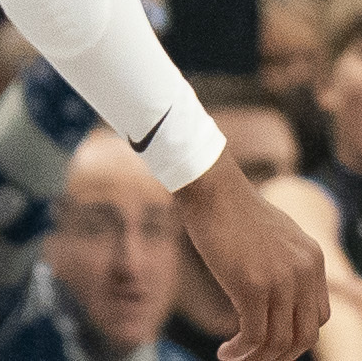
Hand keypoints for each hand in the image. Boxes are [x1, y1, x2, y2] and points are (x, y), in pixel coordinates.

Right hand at [178, 152, 328, 360]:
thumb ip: (281, 259)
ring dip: (257, 358)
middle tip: (255, 358)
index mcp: (312, 258)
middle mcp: (304, 272)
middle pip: (304, 335)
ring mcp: (280, 281)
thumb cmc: (229, 204)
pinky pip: (254, 335)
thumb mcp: (272, 232)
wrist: (211, 186)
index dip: (295, 335)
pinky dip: (241, 351)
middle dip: (280, 354)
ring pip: (279, 341)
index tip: (269, 339)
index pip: (317, 315)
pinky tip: (226, 352)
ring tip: (234, 358)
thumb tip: (269, 283)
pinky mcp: (252, 286)